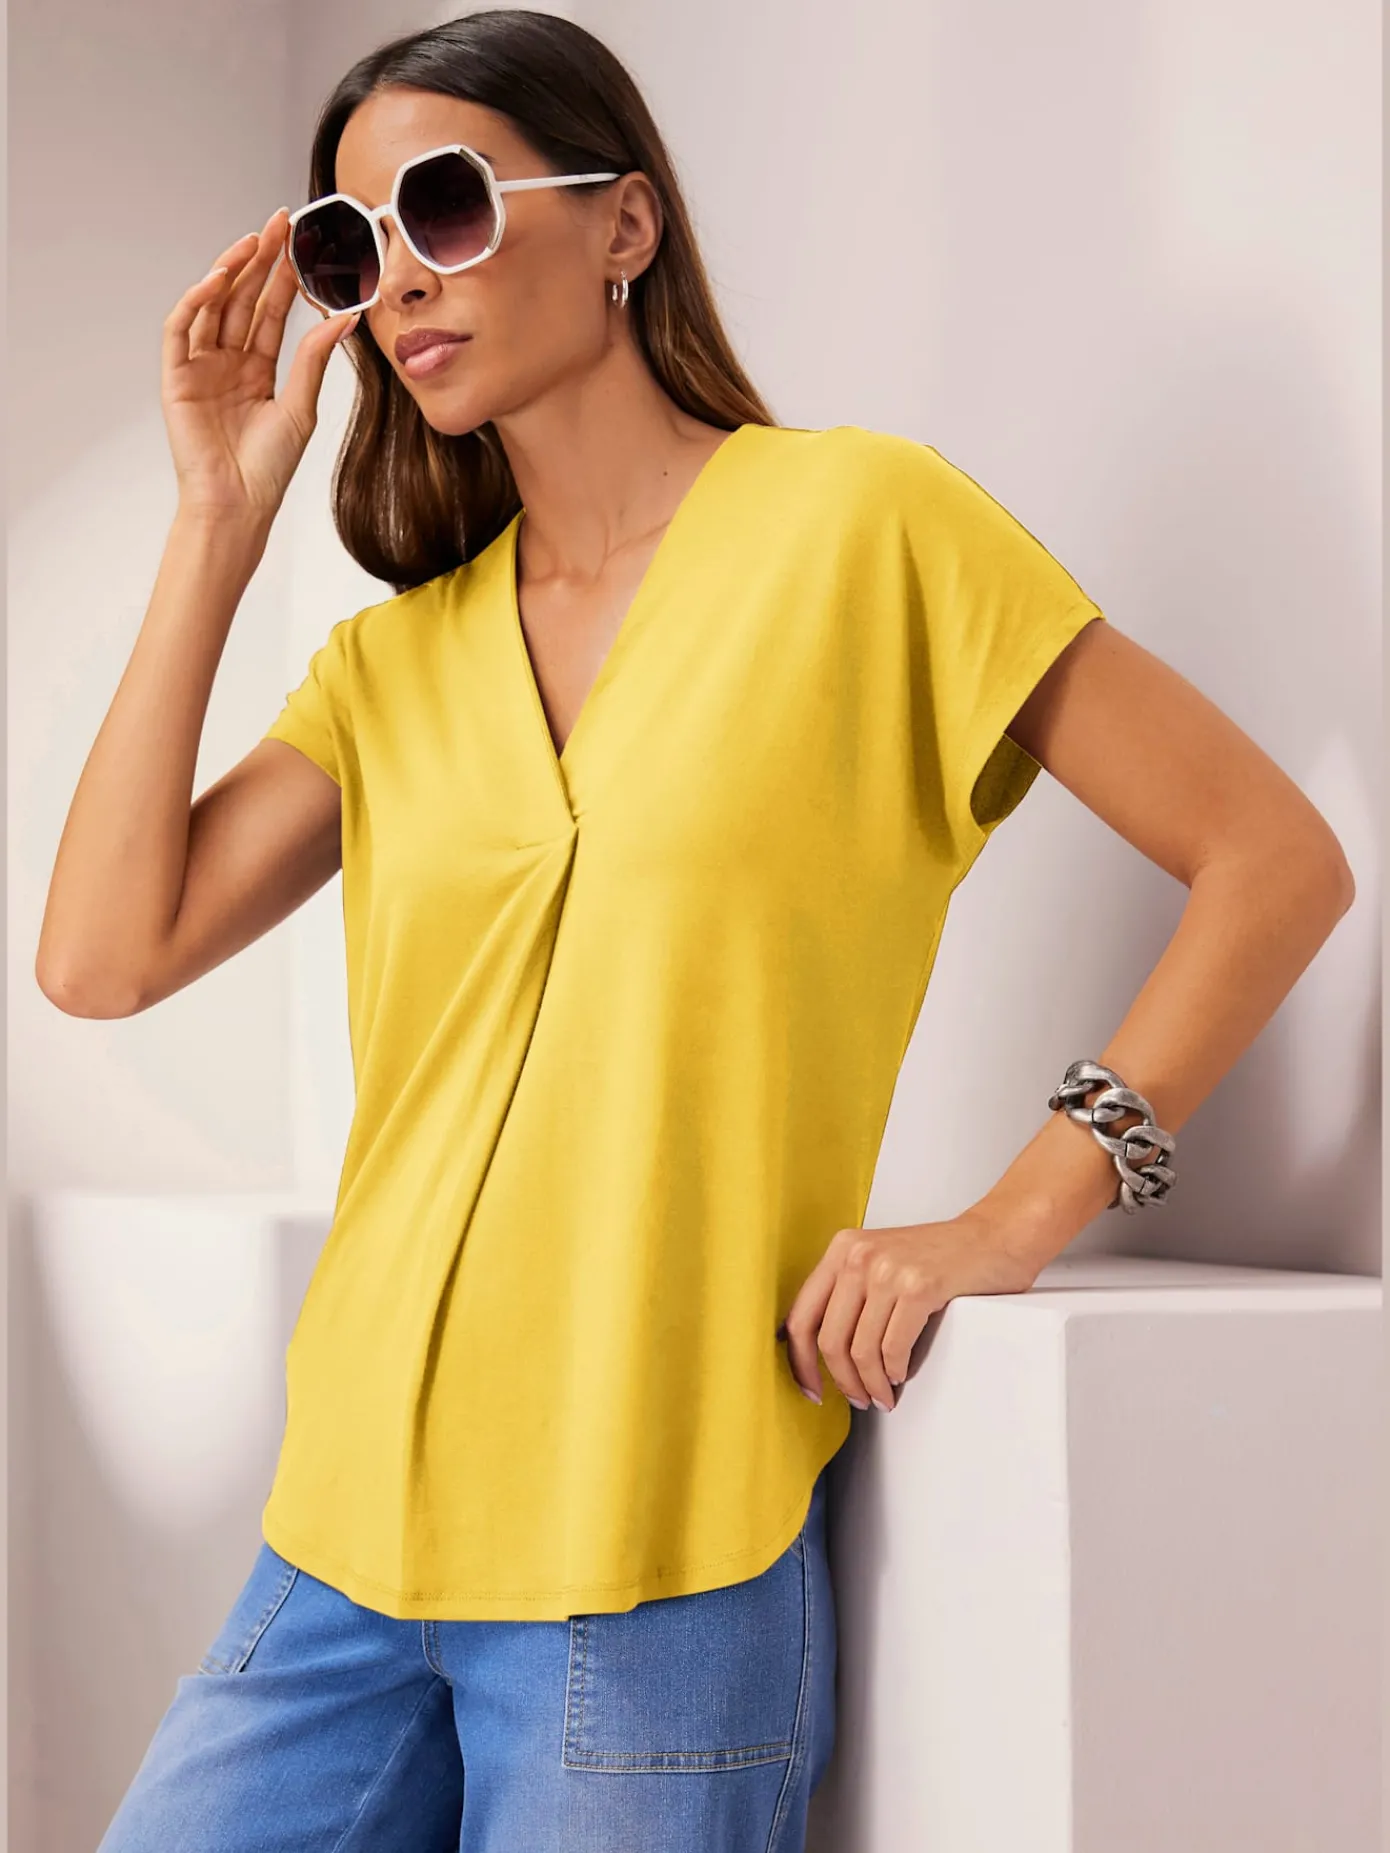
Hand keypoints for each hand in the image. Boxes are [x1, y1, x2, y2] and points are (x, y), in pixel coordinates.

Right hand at [161, 208, 357, 521]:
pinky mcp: (176, 377)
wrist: (239, 504)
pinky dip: (196, 302)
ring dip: (231, 271)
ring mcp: (200, 367)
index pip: (270, 312)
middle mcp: (228, 362)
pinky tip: (219, 280)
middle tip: (278, 224)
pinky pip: (181, 330)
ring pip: (213, 306)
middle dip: (259, 261)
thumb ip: (315, 358)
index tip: (299, 244)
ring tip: (252, 242)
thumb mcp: (301, 407)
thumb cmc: (268, 468)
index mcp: (258, 370)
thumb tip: (345, 317)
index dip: (283, 278)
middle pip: (243, 300)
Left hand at [777, 1211, 1038, 1411]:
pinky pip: (893, 1349)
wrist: (995, 1236)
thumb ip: (850, 1292)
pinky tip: (900, 1376)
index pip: (801, 1315)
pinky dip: (895, 1372)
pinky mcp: (919, 1287)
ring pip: (861, 1351)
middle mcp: (858, 1256)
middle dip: (841, 1381)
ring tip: (882, 1395)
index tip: (809, 1386)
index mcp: (842, 1249)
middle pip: (829, 1340)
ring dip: (871, 1384)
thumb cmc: (943, 1255)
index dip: (800, 1361)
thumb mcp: (882, 1262)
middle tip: (857, 1398)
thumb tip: (823, 1347)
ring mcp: (889, 1270)